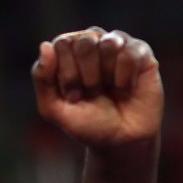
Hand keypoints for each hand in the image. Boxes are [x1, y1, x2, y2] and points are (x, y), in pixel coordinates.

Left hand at [32, 27, 161, 150]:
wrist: (121, 142)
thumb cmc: (87, 123)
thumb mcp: (54, 109)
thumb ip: (42, 79)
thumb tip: (45, 45)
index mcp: (68, 52)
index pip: (62, 44)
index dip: (66, 73)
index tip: (73, 96)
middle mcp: (92, 43)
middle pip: (84, 41)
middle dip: (86, 74)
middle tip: (92, 94)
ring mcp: (117, 45)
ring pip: (108, 42)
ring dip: (106, 74)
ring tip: (110, 90)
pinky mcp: (141, 52)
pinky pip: (130, 52)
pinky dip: (125, 77)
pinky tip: (126, 89)